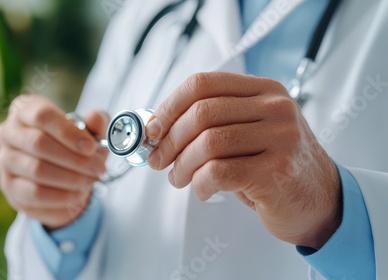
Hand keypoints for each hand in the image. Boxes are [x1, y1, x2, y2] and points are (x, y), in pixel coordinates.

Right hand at [0, 95, 107, 229]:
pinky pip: (35, 192)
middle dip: (75, 158)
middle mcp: (9, 131)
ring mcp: (5, 159)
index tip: (91, 147)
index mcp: (26, 109)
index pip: (42, 115)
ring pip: (37, 169)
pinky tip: (78, 193)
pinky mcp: (9, 186)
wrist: (64, 179)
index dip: (68, 132)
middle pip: (38, 142)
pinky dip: (62, 195)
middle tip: (98, 167)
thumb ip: (96, 122)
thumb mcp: (91, 132)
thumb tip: (96, 118)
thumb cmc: (74, 147)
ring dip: (71, 177)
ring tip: (90, 179)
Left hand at [147, 72, 340, 248]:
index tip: (153, 129)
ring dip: (182, 165)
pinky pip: (219, 172)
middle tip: (159, 160)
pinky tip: (203, 190)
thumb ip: (213, 123)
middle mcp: (275, 108)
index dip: (169, 106)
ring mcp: (281, 138)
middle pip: (201, 113)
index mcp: (264, 90)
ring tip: (179, 178)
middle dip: (169, 140)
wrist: (320, 200)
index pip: (203, 83)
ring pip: (208, 143)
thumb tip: (158, 128)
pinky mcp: (277, 171)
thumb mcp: (250, 131)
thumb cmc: (275, 165)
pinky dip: (200, 184)